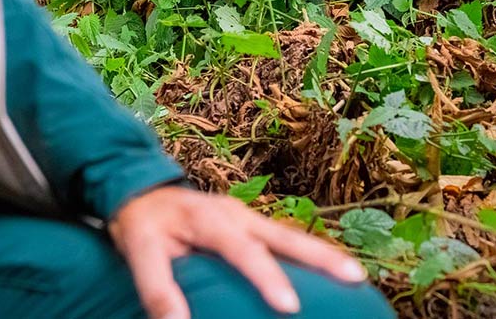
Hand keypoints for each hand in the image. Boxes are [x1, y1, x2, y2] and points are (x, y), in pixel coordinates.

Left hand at [109, 185, 366, 318]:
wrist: (141, 190)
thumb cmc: (142, 225)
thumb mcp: (138, 252)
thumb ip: (157, 287)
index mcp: (211, 219)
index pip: (243, 249)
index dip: (267, 276)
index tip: (290, 305)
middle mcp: (238, 215)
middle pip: (285, 235)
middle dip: (320, 256)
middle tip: (354, 277)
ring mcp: (249, 218)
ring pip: (292, 237)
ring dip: (324, 255)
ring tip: (357, 278)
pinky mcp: (252, 227)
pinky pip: (286, 242)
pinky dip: (311, 256)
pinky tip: (331, 275)